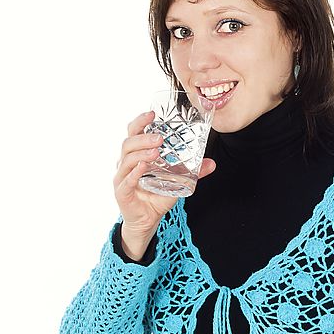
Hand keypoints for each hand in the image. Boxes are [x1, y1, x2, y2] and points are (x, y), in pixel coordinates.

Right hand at [113, 110, 216, 243]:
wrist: (147, 220)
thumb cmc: (157, 196)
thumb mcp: (178, 182)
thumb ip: (193, 172)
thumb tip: (212, 163)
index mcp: (136, 155)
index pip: (134, 133)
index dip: (140, 121)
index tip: (152, 113)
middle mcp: (125, 163)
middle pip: (128, 143)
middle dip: (143, 137)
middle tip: (160, 138)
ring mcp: (122, 177)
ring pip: (126, 159)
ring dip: (141, 152)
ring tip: (156, 152)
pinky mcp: (122, 192)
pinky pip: (126, 180)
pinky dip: (135, 173)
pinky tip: (143, 168)